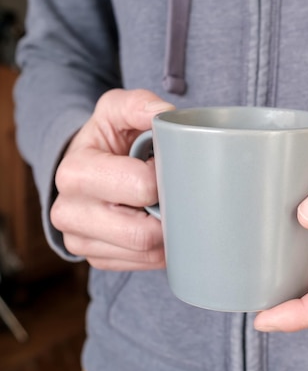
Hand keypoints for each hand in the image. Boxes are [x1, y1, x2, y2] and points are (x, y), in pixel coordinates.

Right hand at [51, 89, 174, 269]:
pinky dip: (159, 249)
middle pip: (143, 234)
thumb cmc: (108, 139)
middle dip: (168, 213)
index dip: (165, 178)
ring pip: (145, 254)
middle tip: (175, 193)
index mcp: (75, 172)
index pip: (141, 187)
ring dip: (167, 234)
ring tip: (167, 208)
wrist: (87, 167)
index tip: (168, 167)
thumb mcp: (116, 111)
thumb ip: (138, 104)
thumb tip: (164, 114)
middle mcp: (69, 212)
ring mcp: (80, 241)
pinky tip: (159, 225)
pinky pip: (141, 265)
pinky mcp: (95, 259)